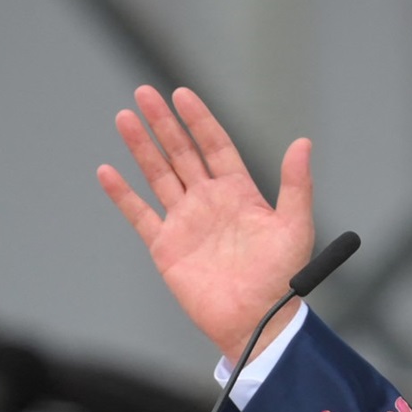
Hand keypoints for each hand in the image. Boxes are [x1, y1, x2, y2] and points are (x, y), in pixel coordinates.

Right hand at [97, 86, 315, 361]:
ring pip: (158, 176)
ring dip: (142, 147)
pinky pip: (140, 214)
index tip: (183, 94)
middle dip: (164, 123)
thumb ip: (296, 184)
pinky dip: (123, 194)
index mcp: (240, 193)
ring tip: (126, 117)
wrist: (256, 319)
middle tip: (145, 93)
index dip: (199, 120)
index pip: (215, 146)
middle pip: (182, 153)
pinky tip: (108, 171)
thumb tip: (303, 141)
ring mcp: (186, 222)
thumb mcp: (295, 226)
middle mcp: (210, 202)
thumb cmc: (281, 277)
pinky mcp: (166, 246)